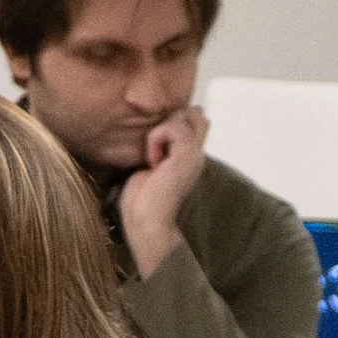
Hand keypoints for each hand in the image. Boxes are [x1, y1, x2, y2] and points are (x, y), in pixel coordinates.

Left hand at [117, 107, 209, 278]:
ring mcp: (195, 153)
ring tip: (153, 160)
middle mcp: (197, 154)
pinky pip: (173, 126)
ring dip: (159, 132)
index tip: (154, 148)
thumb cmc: (141, 203)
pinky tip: (153, 162)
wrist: (146, 223)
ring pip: (183, 115)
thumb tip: (151, 134)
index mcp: (189, 158)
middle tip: (153, 150)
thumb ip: (156, 150)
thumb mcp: (147, 169)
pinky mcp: (188, 154)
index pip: (196, 122)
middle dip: (169, 120)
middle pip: (194, 114)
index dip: (175, 121)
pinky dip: (156, 138)